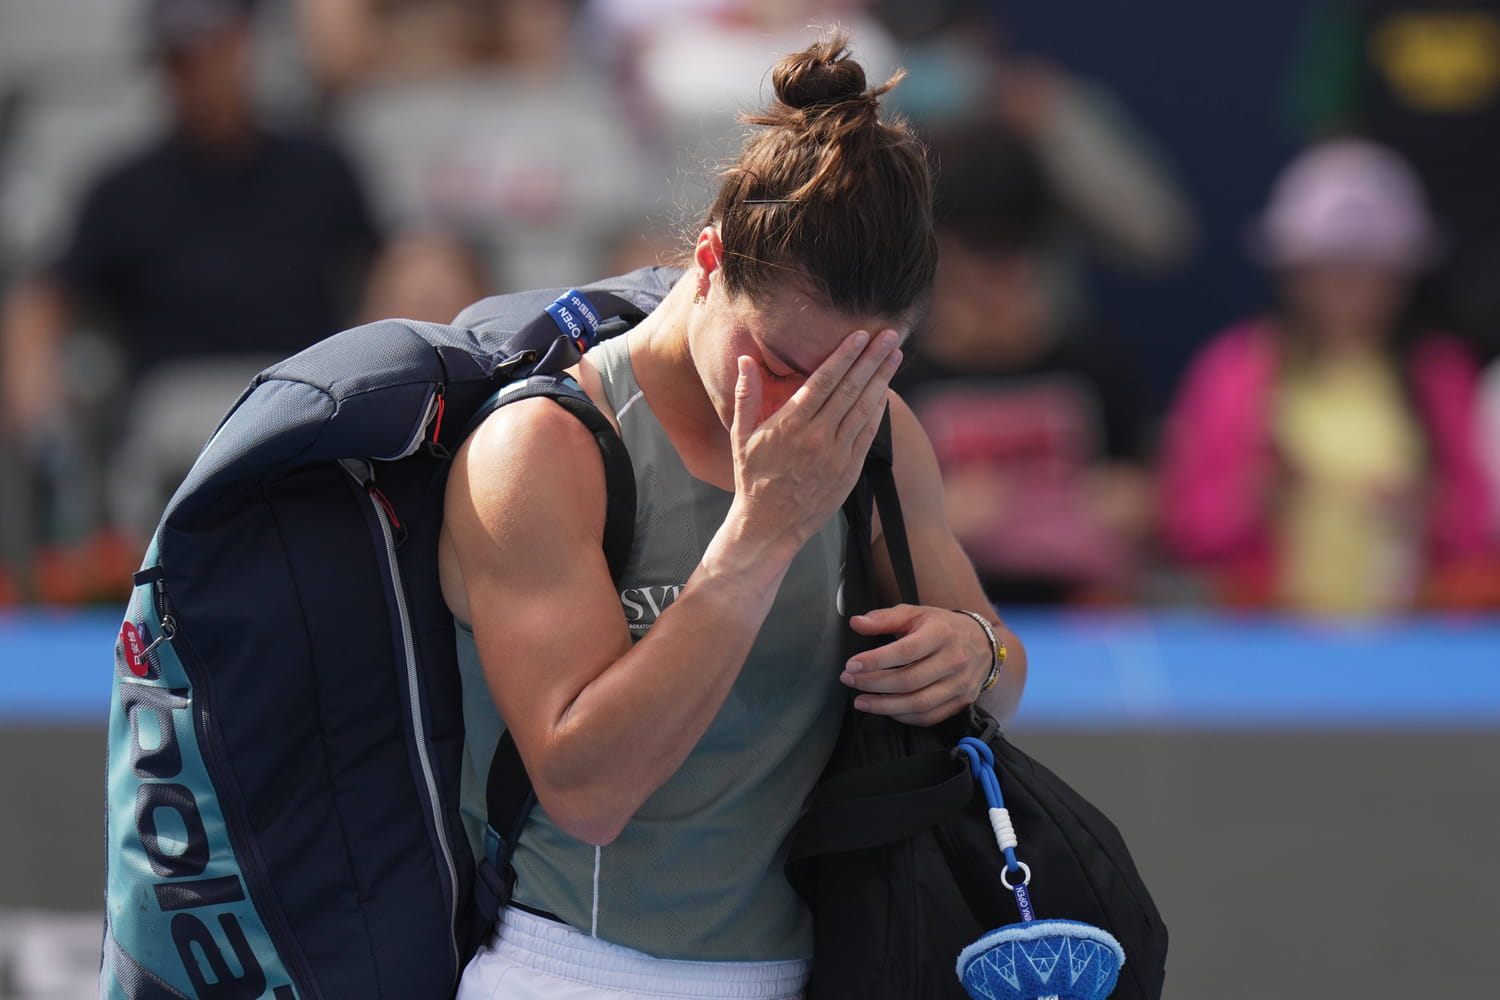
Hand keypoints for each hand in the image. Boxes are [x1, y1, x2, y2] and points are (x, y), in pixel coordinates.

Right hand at [730, 329, 900, 551]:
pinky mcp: (849, 471)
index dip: (845, 355)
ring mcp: (836, 455)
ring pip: (864, 408)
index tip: (861, 335)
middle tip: (889, 335)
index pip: (824, 380)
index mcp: (790, 424)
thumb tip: (744, 359)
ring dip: (882, 379)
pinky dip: (879, 410)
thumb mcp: (740, 436)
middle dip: (872, 359)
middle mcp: (817, 437)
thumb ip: (746, 395)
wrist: (769, 526)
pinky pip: (868, 434)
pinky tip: (886, 391)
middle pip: (851, 389)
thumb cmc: (752, 478)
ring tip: (895, 355)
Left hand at [841, 605, 989, 725]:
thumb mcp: (915, 614)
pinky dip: (903, 717)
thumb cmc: (942, 627)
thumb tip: (856, 623)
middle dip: (873, 684)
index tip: (851, 665)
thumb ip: (884, 618)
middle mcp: (954, 661)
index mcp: (941, 634)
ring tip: (861, 701)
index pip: (905, 652)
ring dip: (884, 706)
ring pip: (918, 704)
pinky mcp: (961, 702)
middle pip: (908, 681)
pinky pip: (928, 717)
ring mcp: (959, 685)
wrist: (983, 643)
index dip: (875, 661)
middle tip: (850, 681)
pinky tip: (886, 709)